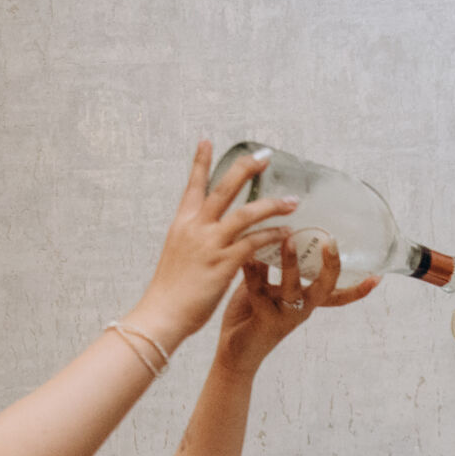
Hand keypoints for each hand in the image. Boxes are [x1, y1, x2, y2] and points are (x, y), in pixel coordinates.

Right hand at [132, 142, 301, 348]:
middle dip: (244, 169)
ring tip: (293, 200)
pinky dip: (271, 236)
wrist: (161, 314)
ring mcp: (209, 245)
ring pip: (244, 214)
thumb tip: (204, 234)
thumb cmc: (170, 291)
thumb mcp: (178, 255)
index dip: (200, 162)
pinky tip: (286, 232)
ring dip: (271, 205)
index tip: (208, 140)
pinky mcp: (223, 264)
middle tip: (264, 155)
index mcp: (182, 224)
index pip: (193, 186)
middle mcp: (195, 228)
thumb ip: (193, 240)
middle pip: (222, 189)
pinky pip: (253, 244)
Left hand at [216, 234, 377, 373]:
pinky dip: (253, 272)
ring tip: (287, 240)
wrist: (232, 353)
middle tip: (331, 241)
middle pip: (325, 288)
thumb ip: (269, 265)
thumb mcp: (265, 286)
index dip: (358, 289)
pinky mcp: (264, 320)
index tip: (377, 277)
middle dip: (331, 265)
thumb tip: (271, 231)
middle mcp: (301, 309)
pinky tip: (248, 256)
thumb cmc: (251, 316)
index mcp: (306, 302)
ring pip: (293, 288)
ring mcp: (285, 316)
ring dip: (291, 263)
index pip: (338, 296)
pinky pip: (259, 290)